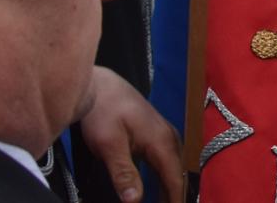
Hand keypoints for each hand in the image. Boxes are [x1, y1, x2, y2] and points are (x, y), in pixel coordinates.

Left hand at [80, 67, 184, 202]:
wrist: (98, 85)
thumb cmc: (102, 111)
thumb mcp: (109, 145)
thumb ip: (124, 173)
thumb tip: (135, 200)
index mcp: (161, 141)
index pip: (174, 178)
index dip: (175, 199)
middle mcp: (169, 136)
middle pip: (177, 173)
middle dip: (174, 194)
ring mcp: (164, 132)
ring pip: (173, 165)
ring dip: (170, 185)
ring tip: (165, 201)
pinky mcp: (156, 131)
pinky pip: (167, 158)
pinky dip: (165, 173)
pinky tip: (159, 183)